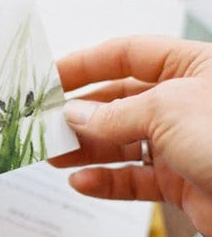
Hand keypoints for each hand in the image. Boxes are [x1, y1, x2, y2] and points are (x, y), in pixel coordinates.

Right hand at [51, 36, 211, 236]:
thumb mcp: (166, 111)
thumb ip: (114, 114)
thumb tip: (74, 114)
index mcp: (191, 67)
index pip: (128, 55)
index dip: (86, 64)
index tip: (49, 77)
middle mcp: (186, 102)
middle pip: (120, 100)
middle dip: (82, 113)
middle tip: (44, 124)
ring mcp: (184, 143)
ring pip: (123, 142)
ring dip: (87, 149)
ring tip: (53, 155)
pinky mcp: (183, 182)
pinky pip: (135, 179)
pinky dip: (107, 181)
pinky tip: (82, 181)